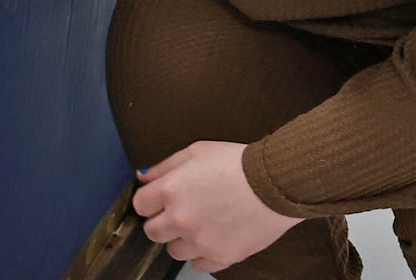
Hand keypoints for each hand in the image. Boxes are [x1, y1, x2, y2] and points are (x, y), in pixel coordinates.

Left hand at [133, 142, 302, 273]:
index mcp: (170, 190)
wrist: (275, 182)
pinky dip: (202, 255)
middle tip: (178, 214)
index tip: (159, 200)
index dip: (149, 201)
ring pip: (174, 251)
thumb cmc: (237, 162)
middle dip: (161, 222)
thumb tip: (143, 177)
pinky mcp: (222, 256)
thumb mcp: (196, 151)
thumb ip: (164, 166)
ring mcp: (200, 241)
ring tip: (199, 226)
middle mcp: (180, 218)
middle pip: (152, 232)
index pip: (140, 205)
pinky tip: (212, 239)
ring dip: (182, 240)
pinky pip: (199, 265)